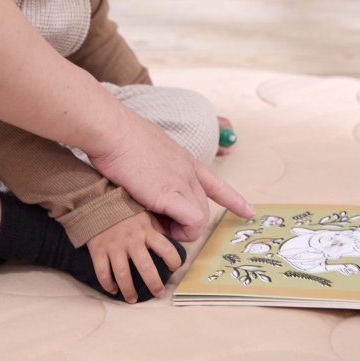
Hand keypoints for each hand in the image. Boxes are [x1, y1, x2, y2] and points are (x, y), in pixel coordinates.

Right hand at [86, 212, 182, 303]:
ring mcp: (114, 246)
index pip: (166, 249)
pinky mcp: (98, 250)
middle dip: (154, 284)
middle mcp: (132, 240)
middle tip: (158, 293)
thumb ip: (156, 229)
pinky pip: (102, 272)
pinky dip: (108, 284)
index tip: (174, 268)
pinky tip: (113, 289)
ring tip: (133, 299)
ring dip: (129, 291)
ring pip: (123, 275)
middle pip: (146, 268)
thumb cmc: (124, 209)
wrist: (97, 201)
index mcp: (146, 230)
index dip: (174, 261)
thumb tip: (170, 243)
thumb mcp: (145, 214)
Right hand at [87, 109, 252, 241]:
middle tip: (159, 222)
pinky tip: (161, 225)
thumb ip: (153, 167)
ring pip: (200, 217)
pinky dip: (180, 230)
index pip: (215, 183)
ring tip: (156, 223)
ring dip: (180, 229)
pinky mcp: (169, 193)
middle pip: (203, 208)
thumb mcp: (145, 150)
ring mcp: (181, 181)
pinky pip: (191, 222)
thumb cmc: (118, 138)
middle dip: (186, 222)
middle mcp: (188, 170)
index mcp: (183, 160)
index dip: (233, 199)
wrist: (111, 130)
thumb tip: (146, 179)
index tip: (248, 211)